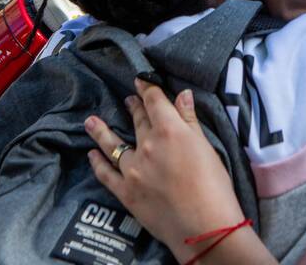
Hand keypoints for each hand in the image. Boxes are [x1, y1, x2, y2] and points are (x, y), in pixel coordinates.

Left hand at [86, 80, 246, 264]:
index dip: (147, 88)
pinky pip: (106, 173)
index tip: (140, 80)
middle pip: (137, 121)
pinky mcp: (125, 191)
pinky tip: (91, 154)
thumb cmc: (214, 185)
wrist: (203, 225)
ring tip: (91, 121)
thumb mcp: (206, 147)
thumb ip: (190, 120)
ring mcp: (132, 169)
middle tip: (128, 100)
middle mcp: (147, 145)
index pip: (155, 102)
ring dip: (102, 131)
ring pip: (113, 144)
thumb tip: (183, 95)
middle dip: (133, 108)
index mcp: (169, 130)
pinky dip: (97, 162)